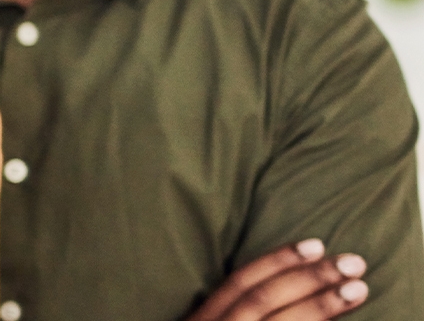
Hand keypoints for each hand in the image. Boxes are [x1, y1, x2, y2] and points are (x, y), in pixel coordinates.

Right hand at [186, 239, 369, 320]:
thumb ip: (229, 312)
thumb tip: (282, 283)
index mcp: (201, 319)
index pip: (238, 283)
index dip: (277, 261)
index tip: (316, 244)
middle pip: (261, 300)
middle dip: (309, 279)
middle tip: (352, 262)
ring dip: (321, 305)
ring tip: (357, 288)